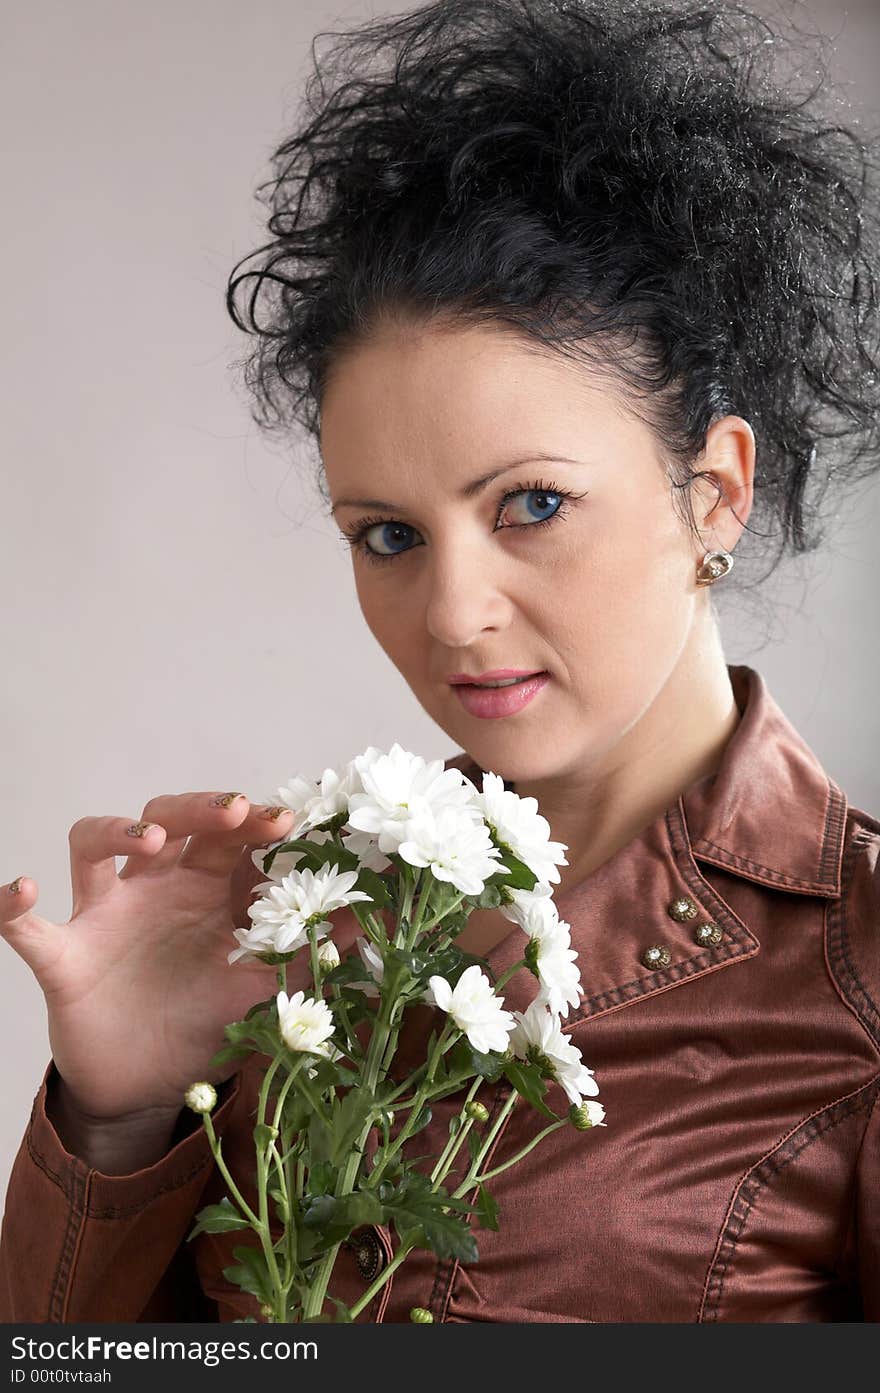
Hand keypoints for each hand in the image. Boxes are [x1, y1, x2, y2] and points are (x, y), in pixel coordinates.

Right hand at [1, 792, 362, 1122]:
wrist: (146, 1088)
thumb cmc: (203, 1021)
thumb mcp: (264, 989)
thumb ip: (311, 955)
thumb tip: (374, 923)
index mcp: (207, 889)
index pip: (228, 834)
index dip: (255, 821)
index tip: (290, 822)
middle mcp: (155, 888)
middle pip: (167, 817)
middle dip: (199, 807)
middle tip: (235, 812)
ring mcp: (104, 916)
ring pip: (94, 846)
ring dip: (115, 833)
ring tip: (148, 843)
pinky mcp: (64, 957)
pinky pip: (29, 927)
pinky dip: (16, 908)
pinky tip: (21, 891)